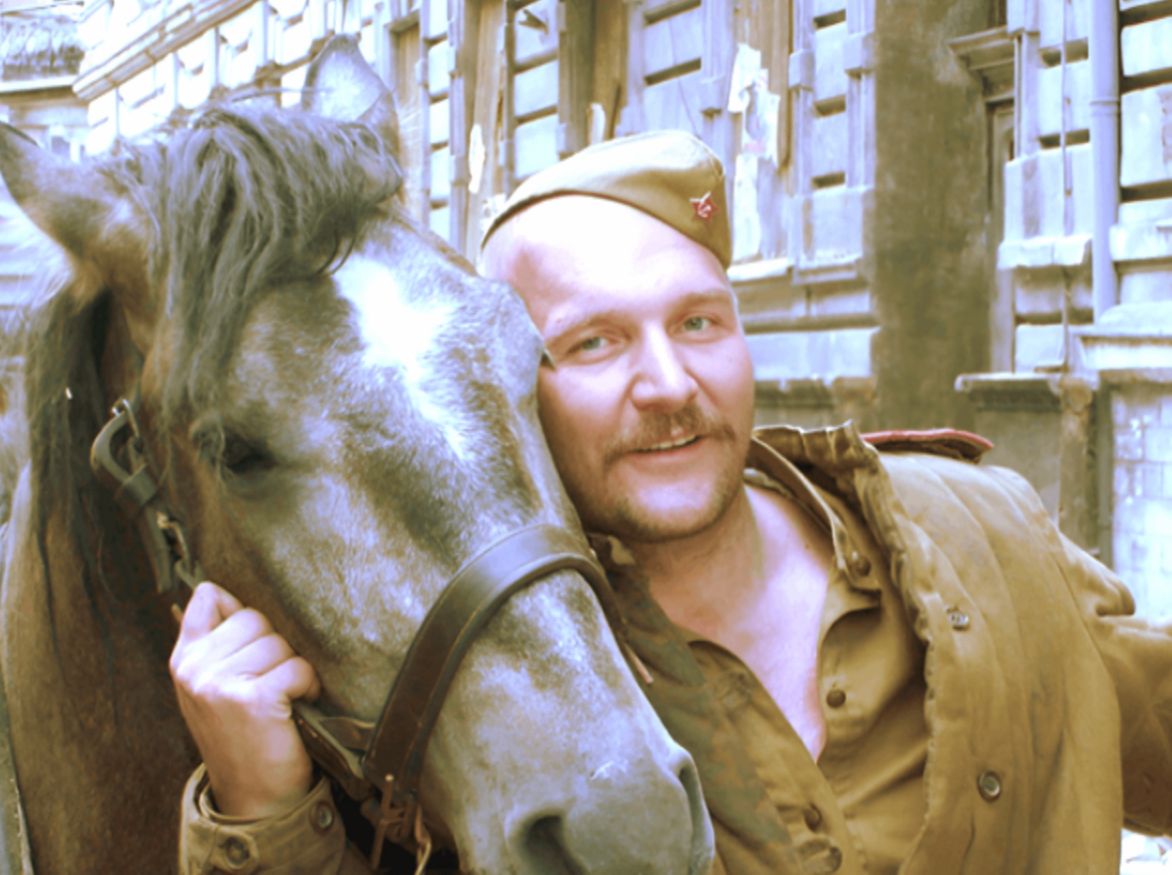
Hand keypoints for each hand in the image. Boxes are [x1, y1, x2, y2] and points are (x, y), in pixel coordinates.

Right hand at [170, 581, 320, 817]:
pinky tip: (299, 705)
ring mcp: (219, 684)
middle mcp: (194, 669)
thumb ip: (218, 644)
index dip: (240, 609)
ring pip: (278, 642)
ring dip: (293, 668)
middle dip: (274, 646)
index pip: (208, 596)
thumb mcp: (213, 688)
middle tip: (272, 682)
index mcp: (183, 659)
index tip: (252, 641)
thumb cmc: (244, 736)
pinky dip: (308, 684)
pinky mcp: (251, 699)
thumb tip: (231, 591)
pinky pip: (297, 666)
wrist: (255, 800)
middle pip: (255, 617)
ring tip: (284, 698)